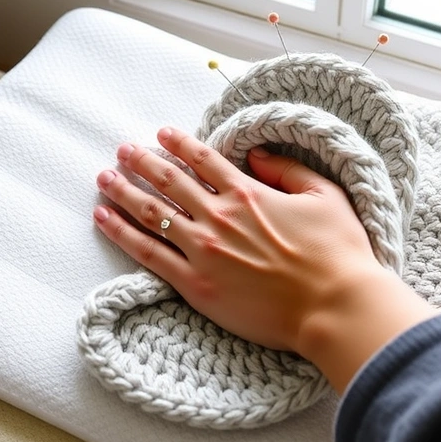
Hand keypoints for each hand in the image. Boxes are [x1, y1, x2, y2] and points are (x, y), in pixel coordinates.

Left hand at [92, 127, 434, 377]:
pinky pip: (146, 254)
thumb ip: (289, 170)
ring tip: (104, 177)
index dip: (179, 143)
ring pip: (150, 213)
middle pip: (168, 181)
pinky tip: (102, 217)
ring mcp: (202, 250)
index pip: (204, 160)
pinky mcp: (193, 284)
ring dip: (123, 191)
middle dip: (141, 162)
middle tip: (122, 150)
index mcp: (248, 194)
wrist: (334, 308)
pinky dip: (120, 232)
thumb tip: (258, 154)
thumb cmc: (338, 256)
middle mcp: (219, 217)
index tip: (160, 133)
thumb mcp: (326, 197)